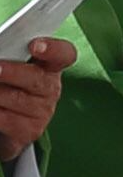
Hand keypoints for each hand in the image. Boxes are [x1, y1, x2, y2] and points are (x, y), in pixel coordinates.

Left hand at [0, 36, 71, 158]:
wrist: (6, 117)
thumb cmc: (8, 84)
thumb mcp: (11, 65)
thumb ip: (8, 56)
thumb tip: (0, 52)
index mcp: (49, 65)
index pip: (63, 54)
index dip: (53, 49)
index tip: (34, 46)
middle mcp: (51, 88)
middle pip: (36, 78)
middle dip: (12, 73)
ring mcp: (43, 111)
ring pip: (15, 99)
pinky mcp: (30, 130)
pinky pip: (4, 119)